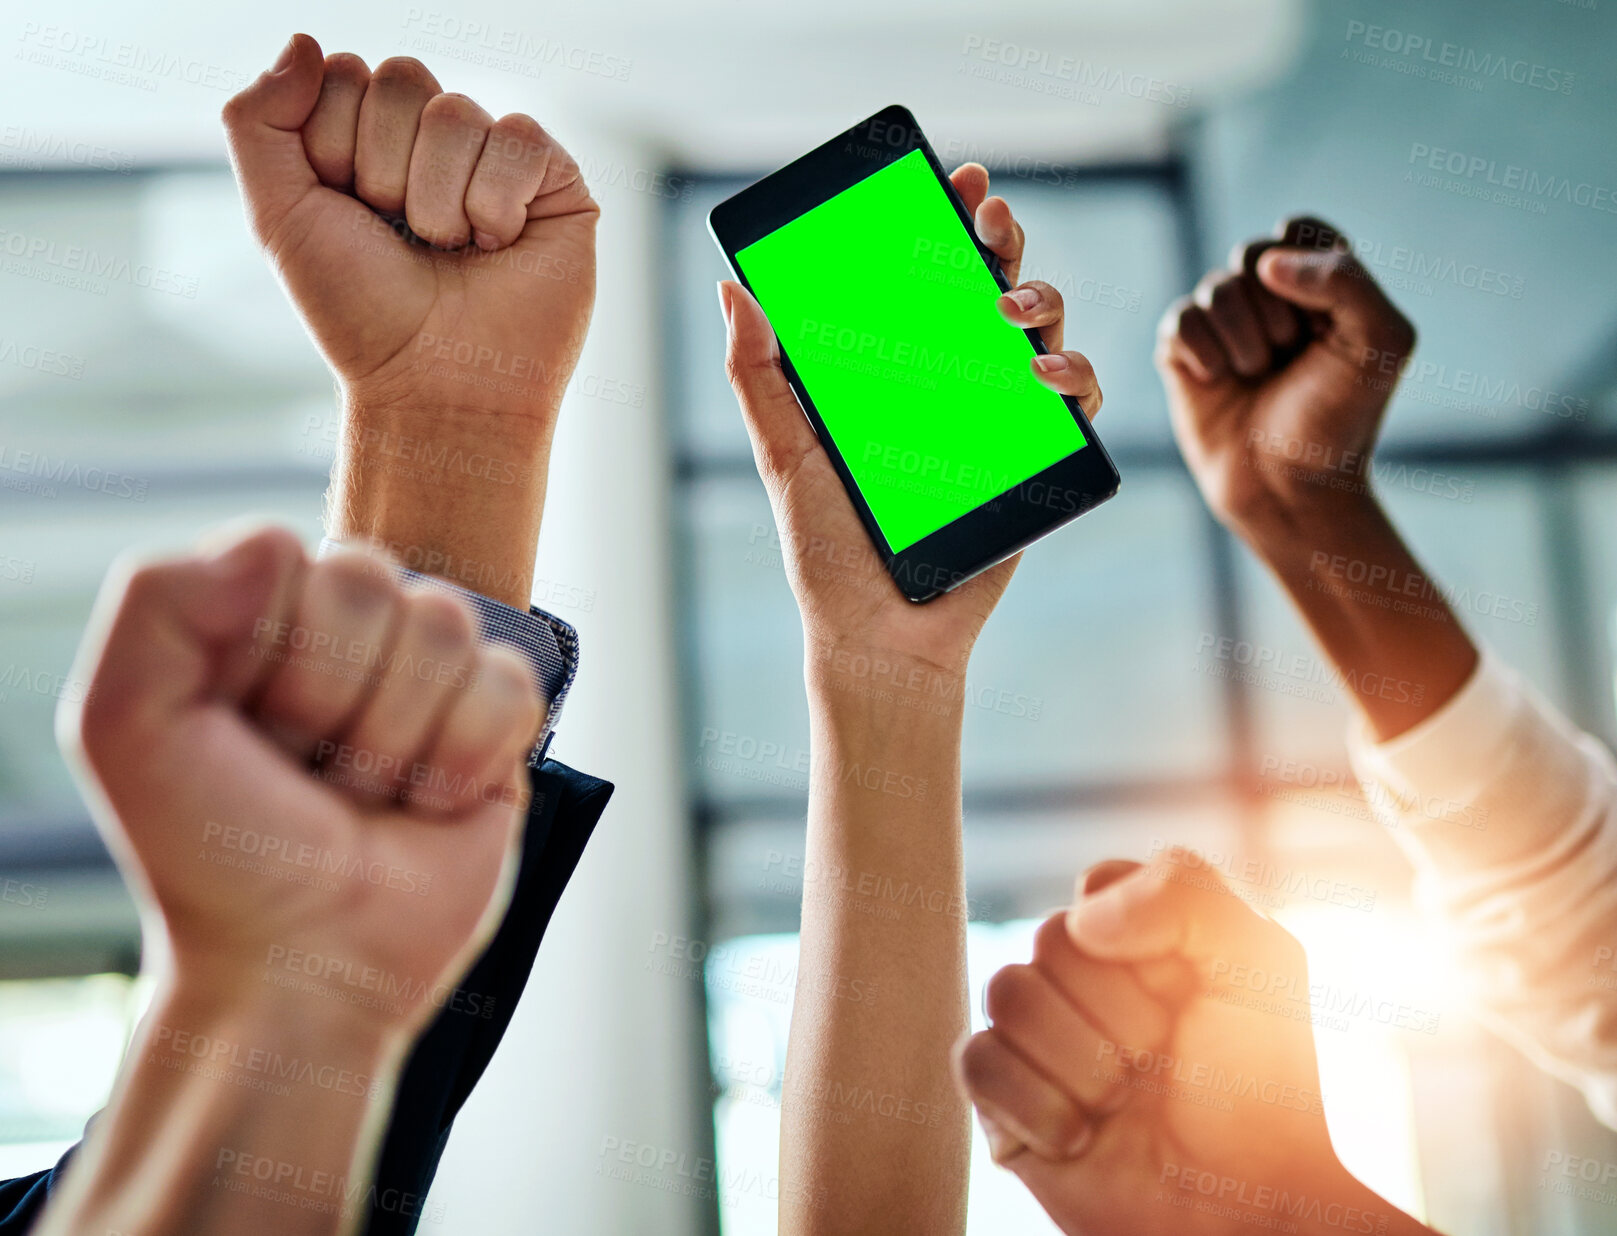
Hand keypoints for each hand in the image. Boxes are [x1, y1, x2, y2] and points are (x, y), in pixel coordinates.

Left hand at [58, 525, 541, 1038]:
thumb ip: (158, 599)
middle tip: (308, 772)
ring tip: (365, 795)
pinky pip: (510, 683)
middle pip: (377, 584)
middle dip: (335, 698)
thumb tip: (273, 543)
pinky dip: (466, 756)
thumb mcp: (125, 724)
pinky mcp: (497, 728)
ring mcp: (427, 680)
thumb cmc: (215, 858)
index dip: (274, 649)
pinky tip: (427, 802)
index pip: (294, 557)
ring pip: (448, 627)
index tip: (246, 731)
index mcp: (258, 621)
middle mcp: (348, 640)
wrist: (304, 967)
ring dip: (397, 738)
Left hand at [221, 33, 596, 424]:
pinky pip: (518, 138)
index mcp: (370, 140)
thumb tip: (305, 40)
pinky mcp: (557, 183)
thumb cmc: (363, 315)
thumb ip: (258, 119)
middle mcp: (436, 143)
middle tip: (404, 237)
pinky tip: (498, 250)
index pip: (344, 74)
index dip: (335, 147)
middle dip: (386, 170)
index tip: (351, 214)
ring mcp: (498, 160)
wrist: (435, 386)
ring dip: (439, 201)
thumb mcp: (279, 215)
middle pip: (402, 79)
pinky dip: (495, 205)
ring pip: (457, 112)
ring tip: (453, 252)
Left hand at [719, 164, 1101, 682]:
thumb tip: (734, 290)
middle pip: (990, 291)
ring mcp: (998, 421)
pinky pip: (1076, 404)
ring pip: (1041, 335)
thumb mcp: (786, 457)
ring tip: (1011, 309)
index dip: (943, 224)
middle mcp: (951, 387)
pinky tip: (1045, 377)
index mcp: (895, 374)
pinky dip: (1074, 378)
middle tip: (989, 218)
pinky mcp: (1038, 463)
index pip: (924, 281)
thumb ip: (760, 379)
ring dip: (1039, 300)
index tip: (950, 180)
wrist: (882, 639)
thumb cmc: (829, 554)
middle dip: (999, 241)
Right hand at [955, 854, 1429, 1235]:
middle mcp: (1084, 980)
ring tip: (1122, 1101)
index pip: (1099, 887)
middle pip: (1049, 938)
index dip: (1143, 941)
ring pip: (1005, 992)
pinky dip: (1035, 1106)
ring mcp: (1038, 1037)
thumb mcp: (1259, 963)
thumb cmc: (1258, 1092)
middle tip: (1160, 1060)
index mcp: (1142, 937)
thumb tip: (1080, 918)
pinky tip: (1080, 1136)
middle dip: (1118, 1013)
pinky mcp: (1001, 1097)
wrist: (1242, 1207)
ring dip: (1081, 1061)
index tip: (1190, 991)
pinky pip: (975, 1060)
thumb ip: (1182, 893)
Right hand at [1157, 217, 1415, 534]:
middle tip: (1291, 356)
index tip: (1324, 316)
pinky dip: (1204, 352)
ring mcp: (1223, 325)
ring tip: (1258, 377)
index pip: (1300, 229)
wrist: (1288, 488)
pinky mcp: (1182, 353)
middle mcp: (1269, 299)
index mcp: (1321, 286)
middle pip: (1251, 252)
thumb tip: (1268, 263)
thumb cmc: (1339, 420)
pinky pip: (1179, 320)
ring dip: (1243, 340)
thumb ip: (1344, 280)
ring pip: (1215, 289)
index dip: (1306, 262)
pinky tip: (1220, 380)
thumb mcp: (1380, 343)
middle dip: (1274, 309)